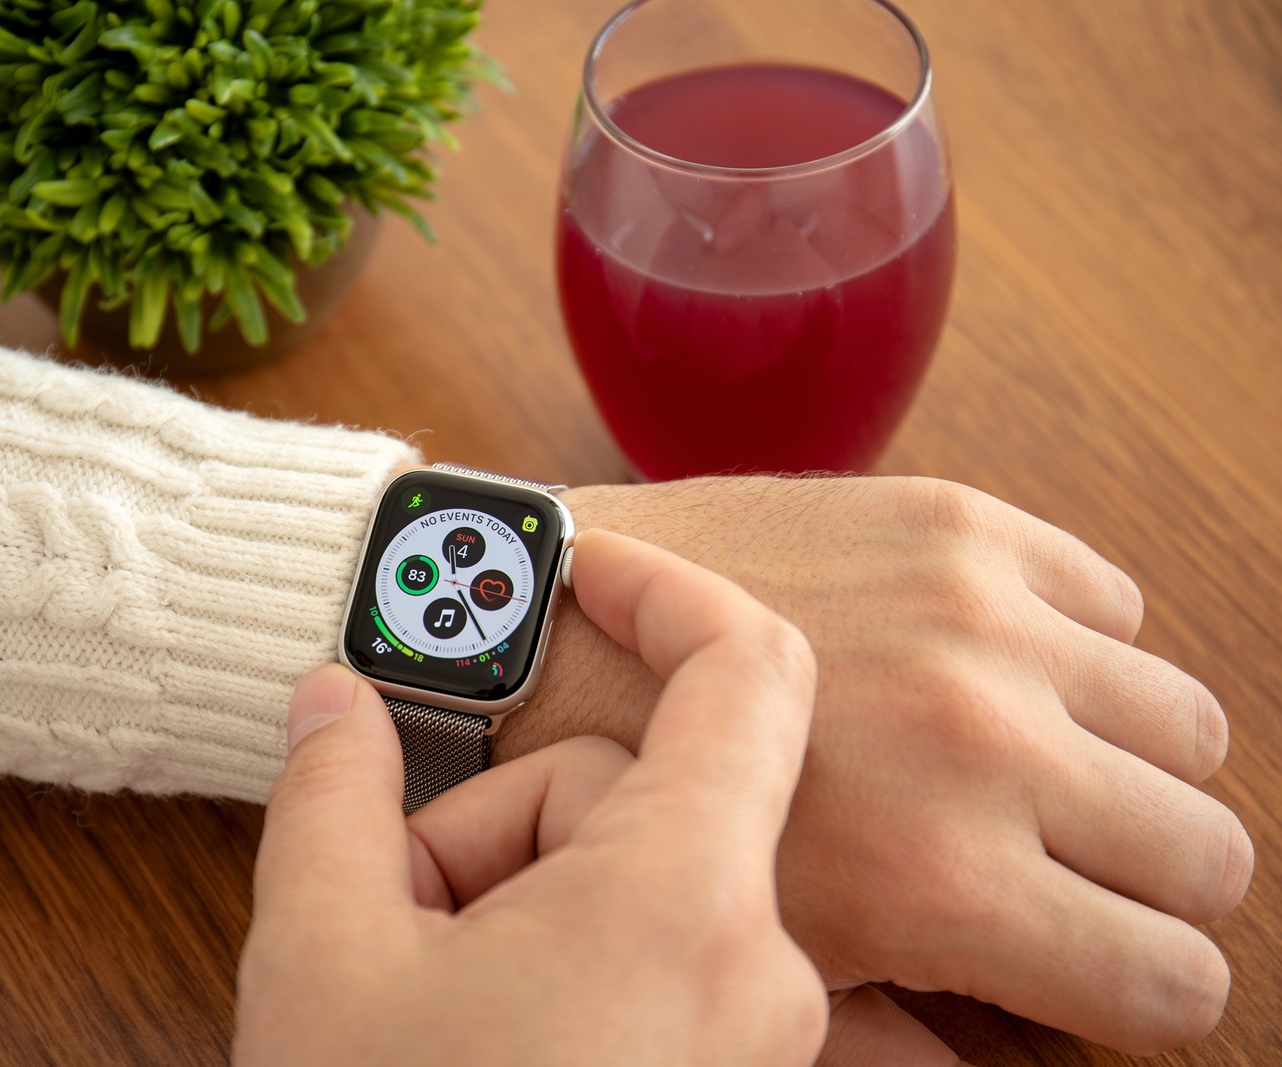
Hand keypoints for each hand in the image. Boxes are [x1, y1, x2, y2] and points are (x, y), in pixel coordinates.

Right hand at [235, 531, 826, 1066]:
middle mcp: (759, 975)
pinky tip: (487, 1022)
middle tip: (398, 912)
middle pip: (632, 796)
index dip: (663, 586)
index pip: (745, 668)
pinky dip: (571, 958)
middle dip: (499, 825)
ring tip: (427, 992)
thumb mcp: (324, 956)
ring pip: (636, 882)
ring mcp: (757, 1043)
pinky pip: (661, 958)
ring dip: (518, 905)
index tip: (582, 566)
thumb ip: (330, 786)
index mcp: (681, 909)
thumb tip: (332, 698)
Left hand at [502, 475, 1252, 1054]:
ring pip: (1187, 722)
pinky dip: (1074, 646)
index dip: (1142, 991)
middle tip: (1068, 865)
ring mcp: (979, 617)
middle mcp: (985, 742)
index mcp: (943, 879)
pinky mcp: (954, 522)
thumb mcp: (770, 954)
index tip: (1096, 963)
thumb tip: (1010, 1045)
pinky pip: (1113, 599)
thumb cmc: (628, 805)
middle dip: (1150, 878)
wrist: (538, 630)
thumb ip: (915, 1010)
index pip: (1175, 984)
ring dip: (1127, 757)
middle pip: (1208, 850)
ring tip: (1036, 761)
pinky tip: (993, 665)